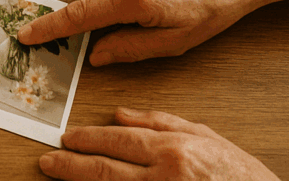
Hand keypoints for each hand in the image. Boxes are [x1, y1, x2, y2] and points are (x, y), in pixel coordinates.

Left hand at [40, 107, 279, 179]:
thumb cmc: (241, 175)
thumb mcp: (205, 136)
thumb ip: (161, 122)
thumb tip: (119, 115)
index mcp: (175, 151)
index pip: (119, 141)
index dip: (88, 139)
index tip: (67, 137)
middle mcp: (166, 177)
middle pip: (106, 169)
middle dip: (72, 164)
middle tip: (48, 160)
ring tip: (57, 175)